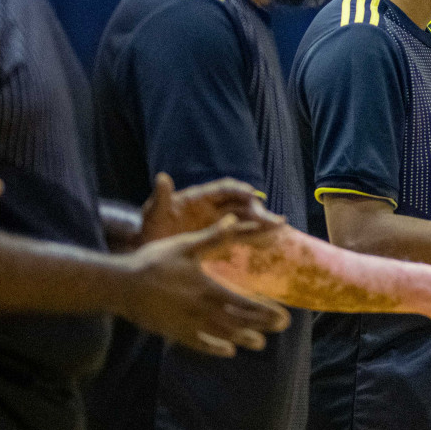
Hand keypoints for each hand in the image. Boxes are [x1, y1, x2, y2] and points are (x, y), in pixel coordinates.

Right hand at [118, 215, 291, 355]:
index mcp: (206, 288)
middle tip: (281, 327)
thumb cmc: (153, 261)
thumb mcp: (184, 245)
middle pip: (236, 322)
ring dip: (242, 339)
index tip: (283, 316)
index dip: (264, 312)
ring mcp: (187, 324)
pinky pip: (198, 344)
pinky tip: (227, 351)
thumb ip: (212, 237)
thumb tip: (235, 220)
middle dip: (260, 325)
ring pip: (220, 335)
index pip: (243, 304)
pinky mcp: (173, 332)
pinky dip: (214, 349)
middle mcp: (200, 310)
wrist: (119, 285)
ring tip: (259, 344)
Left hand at [140, 172, 283, 243]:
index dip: (239, 190)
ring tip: (278, 226)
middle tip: (270, 219)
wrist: (151, 252)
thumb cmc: (151, 230)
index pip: (224, 189)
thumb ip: (160, 198)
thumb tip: (162, 177)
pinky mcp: (221, 237)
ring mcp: (219, 222)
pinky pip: (242, 233)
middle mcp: (213, 207)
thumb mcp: (153, 214)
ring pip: (245, 218)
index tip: (251, 194)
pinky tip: (270, 238)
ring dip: (261, 221)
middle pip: (240, 203)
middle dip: (257, 209)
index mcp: (199, 197)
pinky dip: (256, 234)